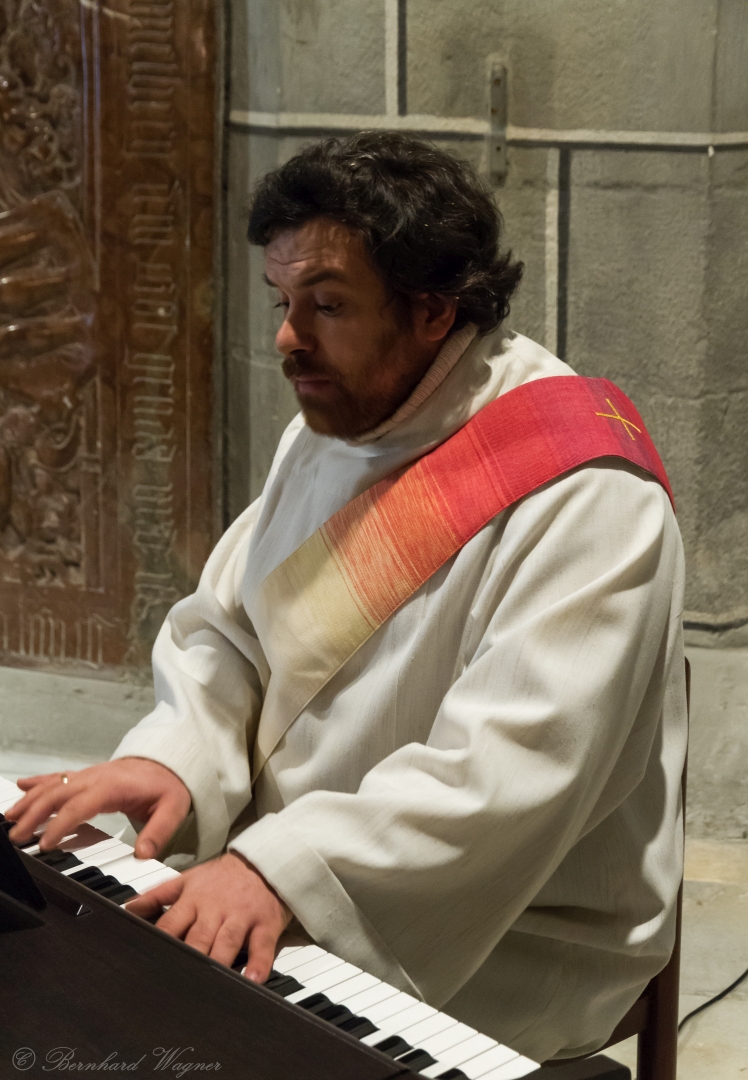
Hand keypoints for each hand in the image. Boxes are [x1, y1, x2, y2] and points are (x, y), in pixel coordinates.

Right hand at [5, 758, 190, 858]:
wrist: (169, 763)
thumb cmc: (168, 786)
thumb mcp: (174, 808)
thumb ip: (159, 831)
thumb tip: (143, 853)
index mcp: (114, 786)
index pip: (80, 805)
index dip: (61, 823)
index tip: (45, 843)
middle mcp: (96, 777)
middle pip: (58, 793)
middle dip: (34, 814)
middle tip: (17, 836)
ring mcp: (89, 775)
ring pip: (53, 784)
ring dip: (30, 800)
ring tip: (9, 818)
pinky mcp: (86, 776)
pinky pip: (58, 777)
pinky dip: (38, 782)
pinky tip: (21, 787)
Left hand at [126, 852, 291, 982]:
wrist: (264, 861)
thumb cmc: (223, 877)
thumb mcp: (188, 879)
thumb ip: (158, 896)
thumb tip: (128, 909)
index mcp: (194, 900)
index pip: (171, 924)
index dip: (159, 943)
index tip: (148, 966)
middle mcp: (216, 910)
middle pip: (198, 937)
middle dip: (189, 957)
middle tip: (177, 982)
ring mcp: (241, 917)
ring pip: (227, 942)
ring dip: (219, 961)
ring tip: (212, 984)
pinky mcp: (265, 924)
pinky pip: (262, 946)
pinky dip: (259, 963)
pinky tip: (254, 977)